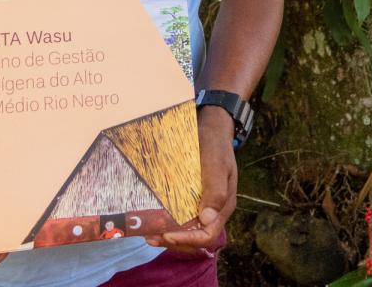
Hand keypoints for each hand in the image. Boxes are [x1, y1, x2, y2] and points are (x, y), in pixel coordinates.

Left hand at [146, 107, 236, 256]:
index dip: (188, 239)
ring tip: (148, 235)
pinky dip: (169, 224)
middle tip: (151, 237)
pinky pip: (183, 219)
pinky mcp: (194, 199)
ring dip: (169, 236)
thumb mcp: (216, 164)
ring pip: (189, 231)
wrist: (211, 130)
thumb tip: (207, 219)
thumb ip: (215, 190)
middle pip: (196, 238)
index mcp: (223, 206)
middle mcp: (214, 210)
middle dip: (174, 241)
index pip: (208, 234)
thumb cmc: (214, 145)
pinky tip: (155, 222)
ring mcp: (204, 205)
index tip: (167, 234)